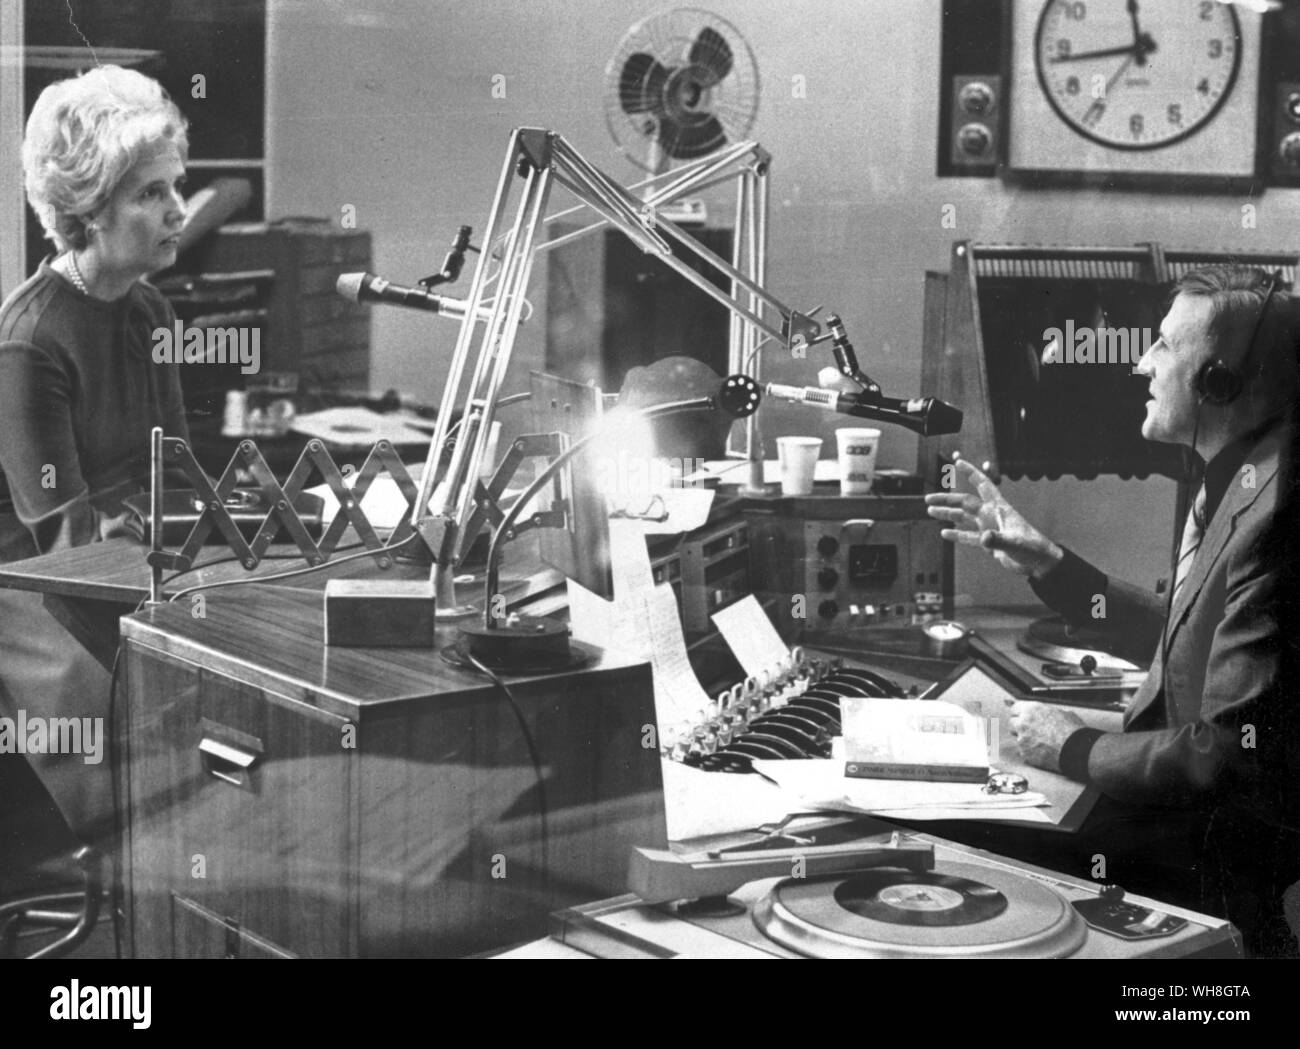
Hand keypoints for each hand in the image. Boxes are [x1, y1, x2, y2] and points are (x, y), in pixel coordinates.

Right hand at [924, 455, 1063, 577]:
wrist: (1039, 562)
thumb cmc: (1032, 548)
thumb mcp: (1015, 543)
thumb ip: (998, 540)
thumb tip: (983, 537)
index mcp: (998, 509)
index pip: (983, 485)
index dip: (971, 473)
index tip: (958, 462)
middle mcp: (991, 515)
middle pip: (965, 503)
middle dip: (946, 500)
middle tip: (928, 499)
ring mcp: (989, 528)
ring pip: (964, 518)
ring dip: (948, 515)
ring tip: (931, 512)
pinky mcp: (988, 543)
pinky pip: (968, 536)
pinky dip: (957, 535)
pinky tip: (945, 533)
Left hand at [1008, 701, 1086, 773]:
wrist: (1076, 750)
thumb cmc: (1072, 730)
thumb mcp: (1061, 712)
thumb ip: (1045, 711)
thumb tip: (1042, 710)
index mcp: (1031, 709)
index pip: (1014, 708)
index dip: (1019, 712)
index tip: (1021, 715)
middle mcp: (1022, 723)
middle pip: (1012, 723)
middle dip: (1019, 725)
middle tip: (1031, 729)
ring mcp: (1022, 740)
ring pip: (1017, 737)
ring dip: (1025, 738)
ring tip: (1041, 741)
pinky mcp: (1025, 753)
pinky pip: (1023, 751)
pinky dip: (1030, 751)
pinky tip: (1042, 751)